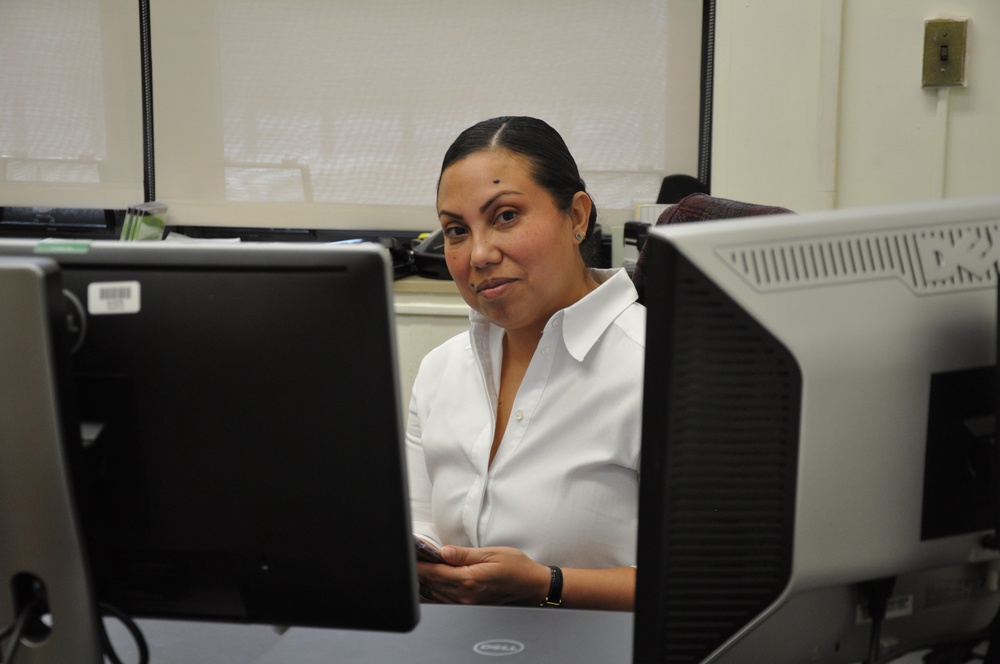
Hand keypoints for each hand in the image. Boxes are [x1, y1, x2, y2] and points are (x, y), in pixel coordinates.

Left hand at [417, 545, 549, 605]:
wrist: (532, 586)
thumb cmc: (515, 566)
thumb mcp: (491, 553)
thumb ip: (464, 554)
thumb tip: (443, 552)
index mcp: (470, 579)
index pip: (435, 572)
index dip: (419, 565)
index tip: (409, 557)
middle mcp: (466, 595)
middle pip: (433, 584)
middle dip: (419, 573)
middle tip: (409, 560)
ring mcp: (467, 603)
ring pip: (437, 594)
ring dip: (425, 583)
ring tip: (415, 570)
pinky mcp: (471, 606)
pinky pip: (446, 600)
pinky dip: (435, 592)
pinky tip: (430, 584)